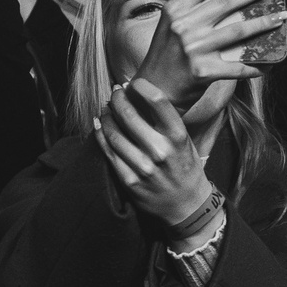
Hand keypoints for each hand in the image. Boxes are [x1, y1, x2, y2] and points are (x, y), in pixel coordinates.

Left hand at [95, 78, 216, 226]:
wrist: (187, 204)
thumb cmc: (185, 167)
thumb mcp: (184, 141)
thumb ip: (165, 122)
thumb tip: (139, 95)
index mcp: (178, 136)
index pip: (157, 101)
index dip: (140, 86)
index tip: (132, 82)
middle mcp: (160, 150)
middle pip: (128, 115)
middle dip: (117, 99)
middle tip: (114, 93)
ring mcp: (143, 167)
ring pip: (114, 133)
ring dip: (106, 116)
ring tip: (105, 109)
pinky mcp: (129, 180)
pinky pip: (108, 152)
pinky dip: (101, 135)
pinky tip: (99, 125)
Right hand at [133, 0, 279, 105]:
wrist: (154, 91)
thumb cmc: (166, 52)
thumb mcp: (169, 19)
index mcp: (175, 9)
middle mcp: (183, 26)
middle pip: (227, 1)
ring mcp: (193, 49)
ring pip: (238, 30)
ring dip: (265, 22)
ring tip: (282, 16)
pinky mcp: (203, 71)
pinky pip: (238, 66)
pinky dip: (257, 64)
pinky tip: (271, 61)